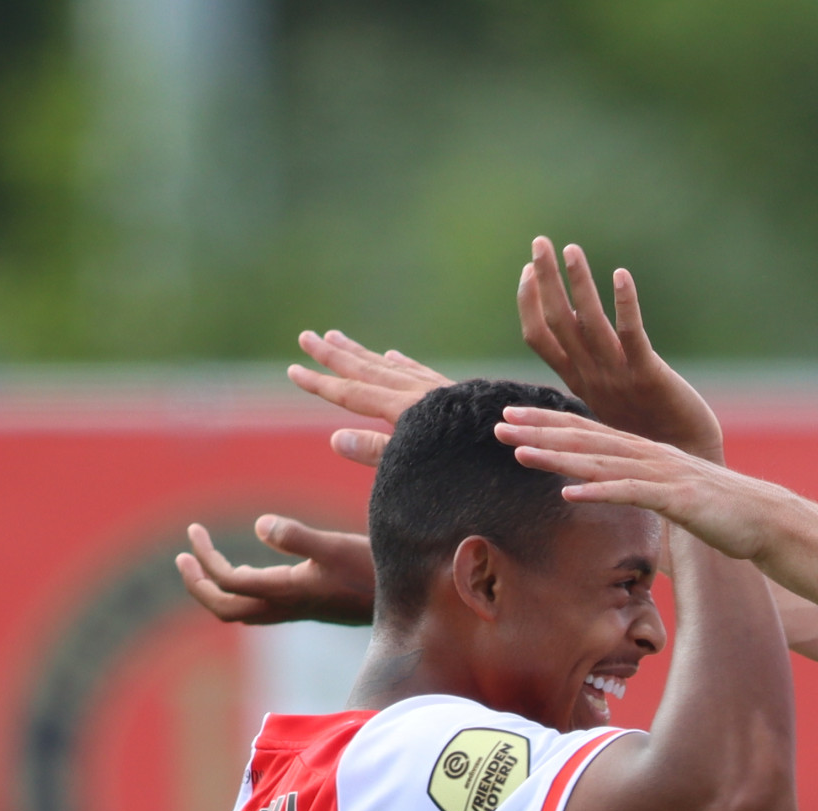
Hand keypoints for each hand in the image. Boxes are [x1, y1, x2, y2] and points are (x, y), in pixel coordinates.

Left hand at [175, 514, 374, 626]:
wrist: (408, 603)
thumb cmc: (373, 571)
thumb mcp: (336, 547)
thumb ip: (297, 537)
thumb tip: (259, 525)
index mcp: (285, 591)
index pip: (227, 581)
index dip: (204, 557)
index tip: (194, 530)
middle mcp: (285, 606)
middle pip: (223, 608)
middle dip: (197, 583)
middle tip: (183, 555)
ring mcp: (294, 610)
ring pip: (238, 610)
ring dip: (214, 589)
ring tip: (200, 562)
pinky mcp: (305, 607)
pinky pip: (256, 606)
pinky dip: (236, 589)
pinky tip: (242, 569)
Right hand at [288, 330, 453, 465]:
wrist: (524, 454)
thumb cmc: (468, 467)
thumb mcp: (420, 463)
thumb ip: (378, 451)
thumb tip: (335, 439)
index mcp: (406, 409)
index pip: (353, 394)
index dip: (320, 384)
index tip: (293, 370)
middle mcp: (420, 392)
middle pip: (368, 369)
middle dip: (333, 354)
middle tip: (306, 337)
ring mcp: (439, 390)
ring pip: (391, 366)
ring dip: (361, 353)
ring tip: (336, 337)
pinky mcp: (457, 394)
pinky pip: (420, 372)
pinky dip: (402, 364)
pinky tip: (392, 356)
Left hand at [494, 410, 789, 562]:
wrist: (766, 519)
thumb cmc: (721, 513)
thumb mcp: (672, 497)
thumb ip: (641, 490)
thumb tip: (616, 496)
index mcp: (645, 454)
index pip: (588, 432)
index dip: (547, 422)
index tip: (511, 416)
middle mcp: (649, 456)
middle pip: (586, 438)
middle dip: (540, 430)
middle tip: (498, 422)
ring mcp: (662, 475)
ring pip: (600, 461)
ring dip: (558, 456)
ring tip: (519, 451)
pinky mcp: (676, 498)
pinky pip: (630, 494)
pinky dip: (598, 492)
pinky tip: (568, 493)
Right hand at [513, 239, 721, 461]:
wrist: (681, 464)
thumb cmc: (646, 428)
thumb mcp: (607, 396)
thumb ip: (588, 365)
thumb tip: (577, 330)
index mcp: (577, 381)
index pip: (538, 337)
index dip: (529, 302)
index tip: (527, 271)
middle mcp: (592, 376)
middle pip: (557, 322)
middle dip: (546, 280)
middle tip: (539, 242)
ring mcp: (618, 376)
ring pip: (588, 323)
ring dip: (578, 284)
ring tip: (571, 249)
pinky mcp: (648, 375)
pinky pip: (632, 335)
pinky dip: (625, 304)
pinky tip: (621, 275)